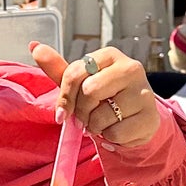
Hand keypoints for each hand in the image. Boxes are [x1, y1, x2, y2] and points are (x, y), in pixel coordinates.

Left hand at [31, 43, 163, 150]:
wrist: (135, 119)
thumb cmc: (105, 97)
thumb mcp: (81, 83)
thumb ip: (59, 68)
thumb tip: (35, 46)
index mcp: (110, 56)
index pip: (75, 73)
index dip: (65, 97)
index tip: (62, 113)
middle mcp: (130, 68)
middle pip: (89, 92)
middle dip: (81, 112)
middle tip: (86, 118)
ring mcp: (143, 92)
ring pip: (102, 115)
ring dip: (95, 127)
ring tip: (103, 123)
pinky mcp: (150, 117)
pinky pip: (116, 133)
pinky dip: (109, 138)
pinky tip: (117, 130)